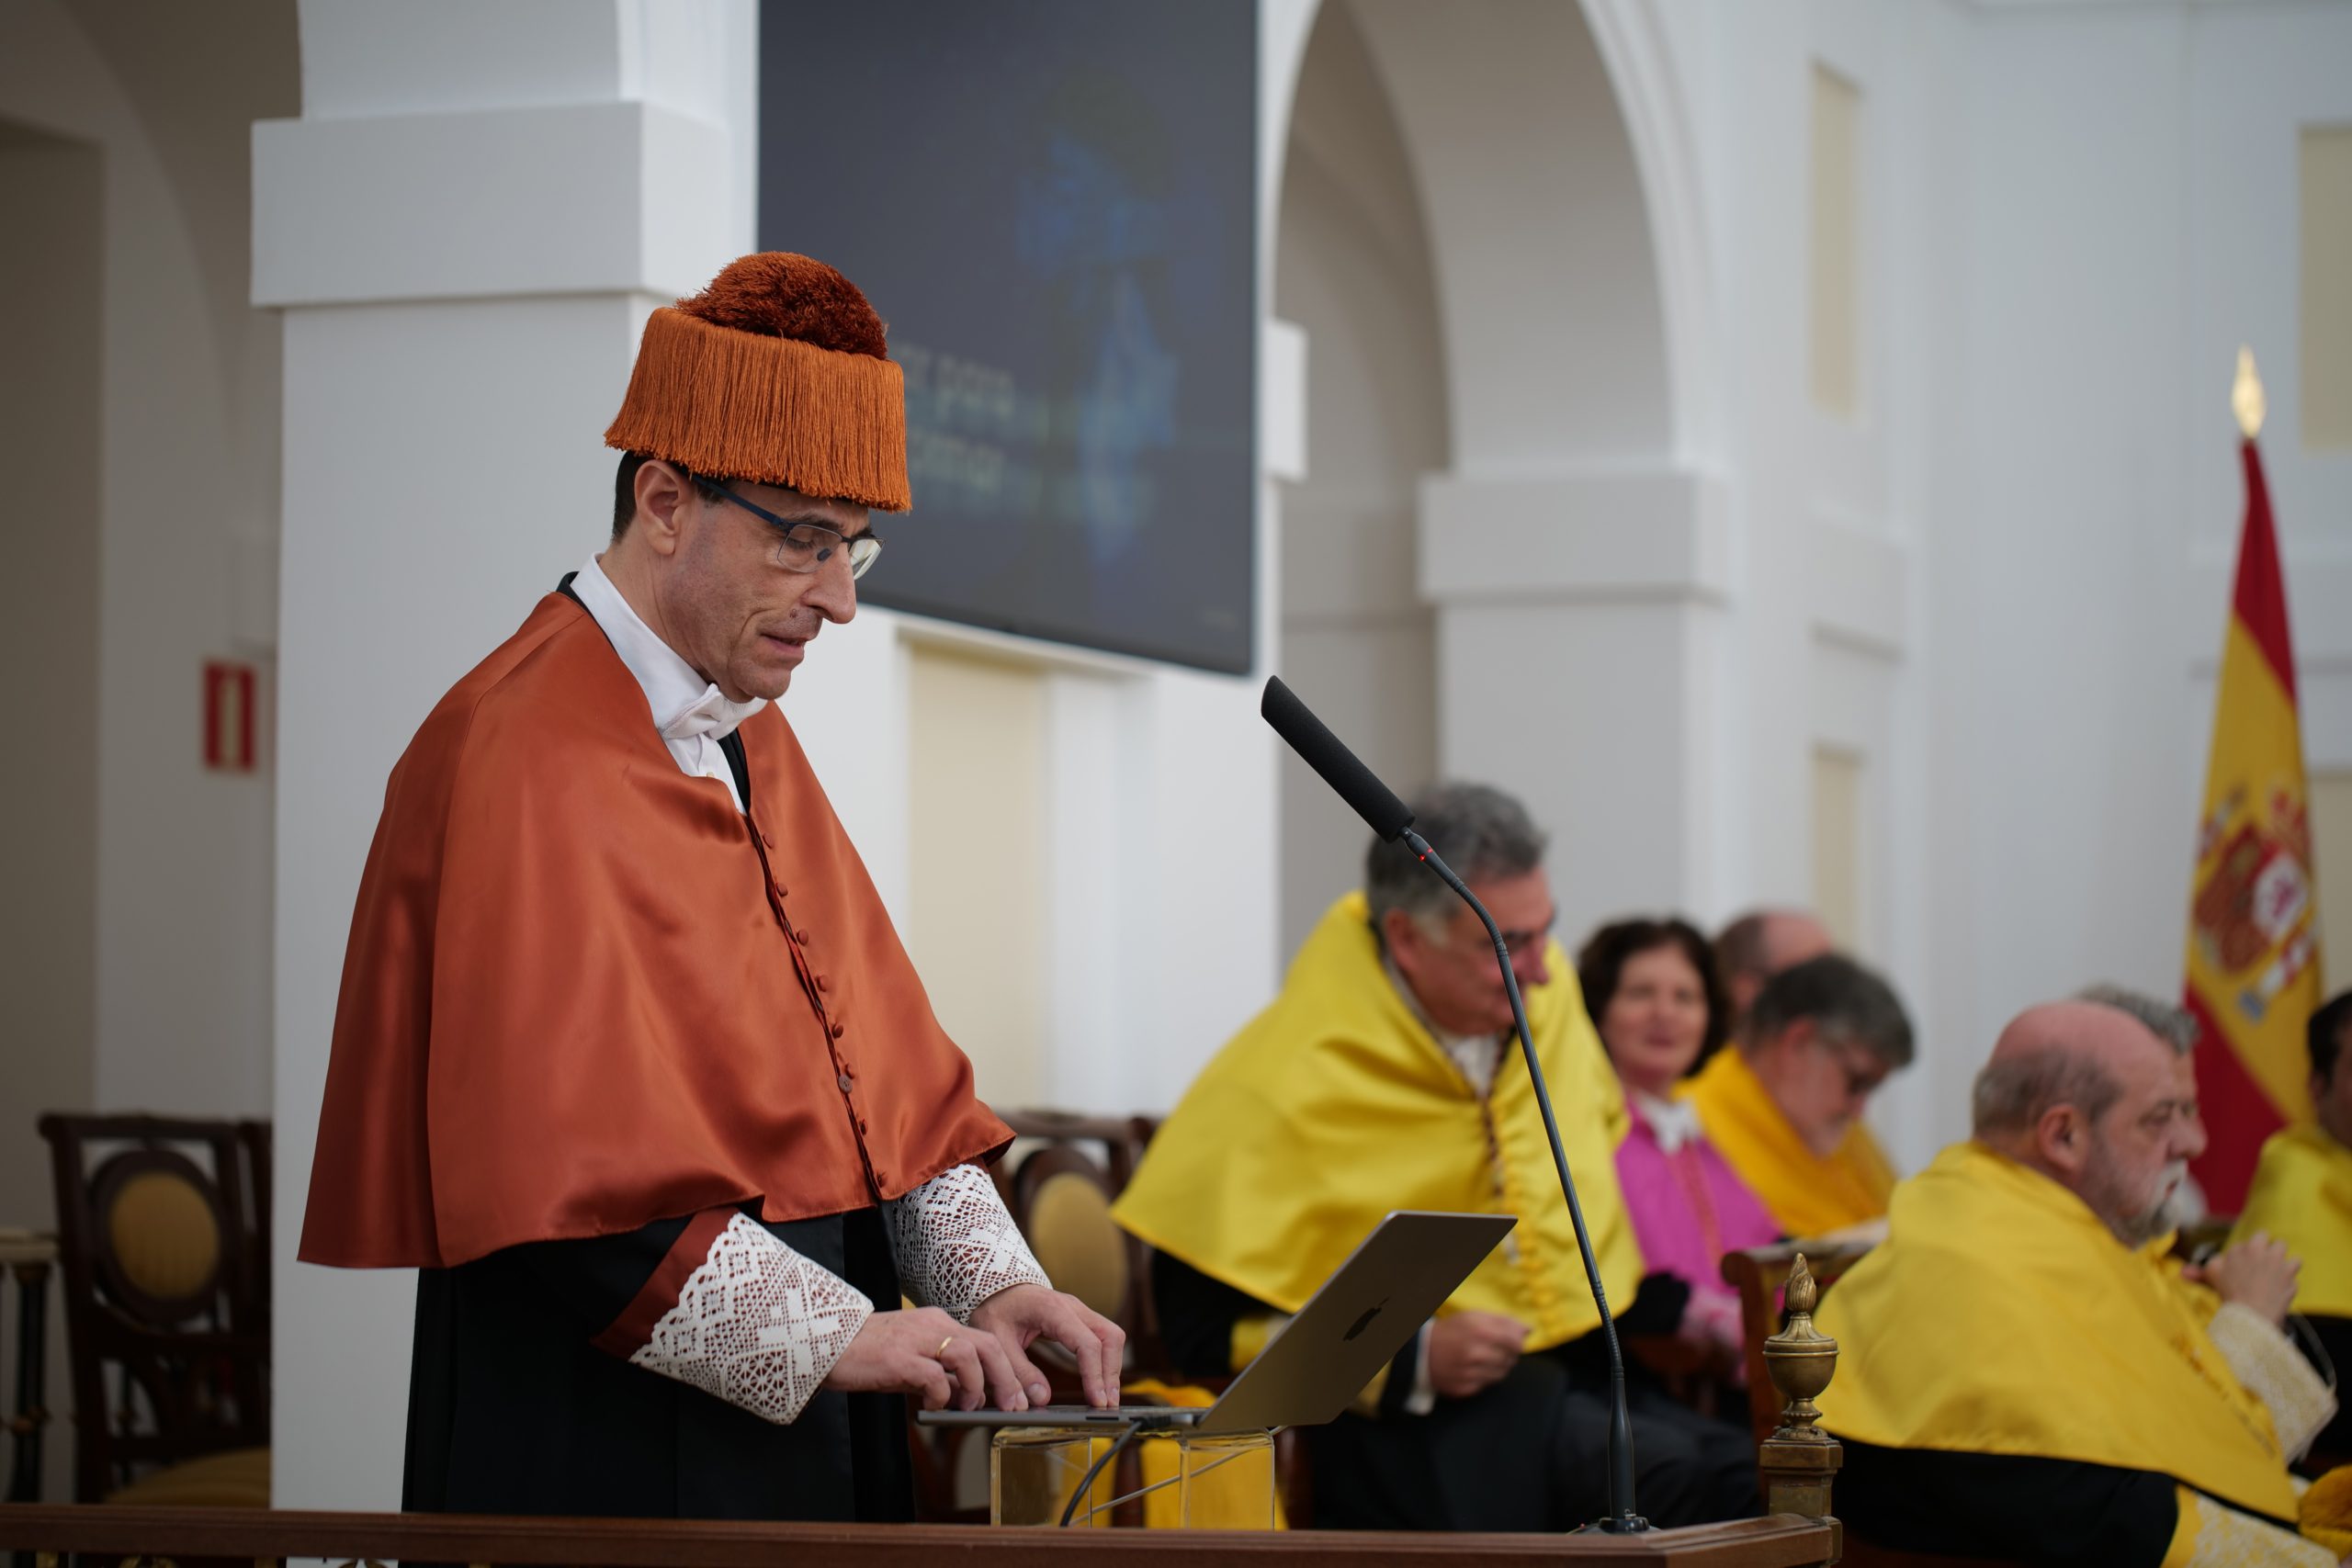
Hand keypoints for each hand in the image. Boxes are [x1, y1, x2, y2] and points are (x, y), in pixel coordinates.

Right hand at [822, 1306, 1029, 1411]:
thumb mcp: (911, 1359)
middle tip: (1011, 1406)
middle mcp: (932, 1325)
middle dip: (1006, 1379)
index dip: (1006, 1370)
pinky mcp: (898, 1358)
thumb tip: (969, 1394)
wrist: (825, 1345)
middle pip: (987, 1345)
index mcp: (936, 1322)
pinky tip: (933, 1405)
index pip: (985, 1341)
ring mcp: (916, 1339)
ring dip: (976, 1387)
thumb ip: (939, 1371)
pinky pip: (935, 1377)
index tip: (1015, 1396)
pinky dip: (942, 1395)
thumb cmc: (867, 1355)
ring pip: (969, 1356)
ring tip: (968, 1407)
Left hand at [969, 1283, 1127, 1408]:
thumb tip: (1041, 1399)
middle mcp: (1073, 1307)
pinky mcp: (1079, 1318)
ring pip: (1111, 1336)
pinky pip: (1103, 1337)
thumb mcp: (997, 1341)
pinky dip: (1105, 1360)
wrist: (996, 1284)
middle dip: (1111, 1373)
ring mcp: (1079, 1311)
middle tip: (1106, 1405)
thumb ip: (1018, 1371)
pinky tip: (1098, 1381)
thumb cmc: (996, 1308)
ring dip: (1111, 1367)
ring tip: (1106, 1398)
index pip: (1087, 1343)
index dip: (1094, 1374)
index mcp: (1053, 1310)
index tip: (1096, 1401)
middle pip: (1110, 1337)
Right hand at [1427, 1311, 1528, 1399]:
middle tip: (1494, 1349)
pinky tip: (1475, 1370)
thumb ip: (1504, 1321)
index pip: (1516, 1342)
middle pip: (1510, 1359)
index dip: (1517, 1342)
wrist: (1421, 1351)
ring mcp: (1471, 1373)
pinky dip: (1485, 1378)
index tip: (1511, 1341)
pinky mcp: (1465, 1388)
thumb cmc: (1452, 1330)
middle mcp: (1477, 1354)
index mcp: (1481, 1331)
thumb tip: (1529, 1330)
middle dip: (1507, 1354)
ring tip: (1484, 1359)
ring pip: (1501, 1374)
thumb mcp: (1474, 1317)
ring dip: (1498, 1367)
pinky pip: (1487, 1385)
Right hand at [2184, 1232, 2300, 1325]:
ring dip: (2280, 1257)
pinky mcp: (2291, 1275)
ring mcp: (2279, 1261)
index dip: (2246, 1251)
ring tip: (2274, 1269)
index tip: (2243, 1264)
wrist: (2252, 1313)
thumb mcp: (2211, 1278)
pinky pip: (2294, 1267)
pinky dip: (2289, 1275)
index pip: (2249, 1240)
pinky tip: (2282, 1283)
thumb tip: (2182, 1272)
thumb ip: (2199, 1271)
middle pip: (2267, 1237)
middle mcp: (2261, 1249)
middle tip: (2260, 1262)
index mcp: (2242, 1247)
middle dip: (2265, 1246)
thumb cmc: (2229, 1292)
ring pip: (2283, 1249)